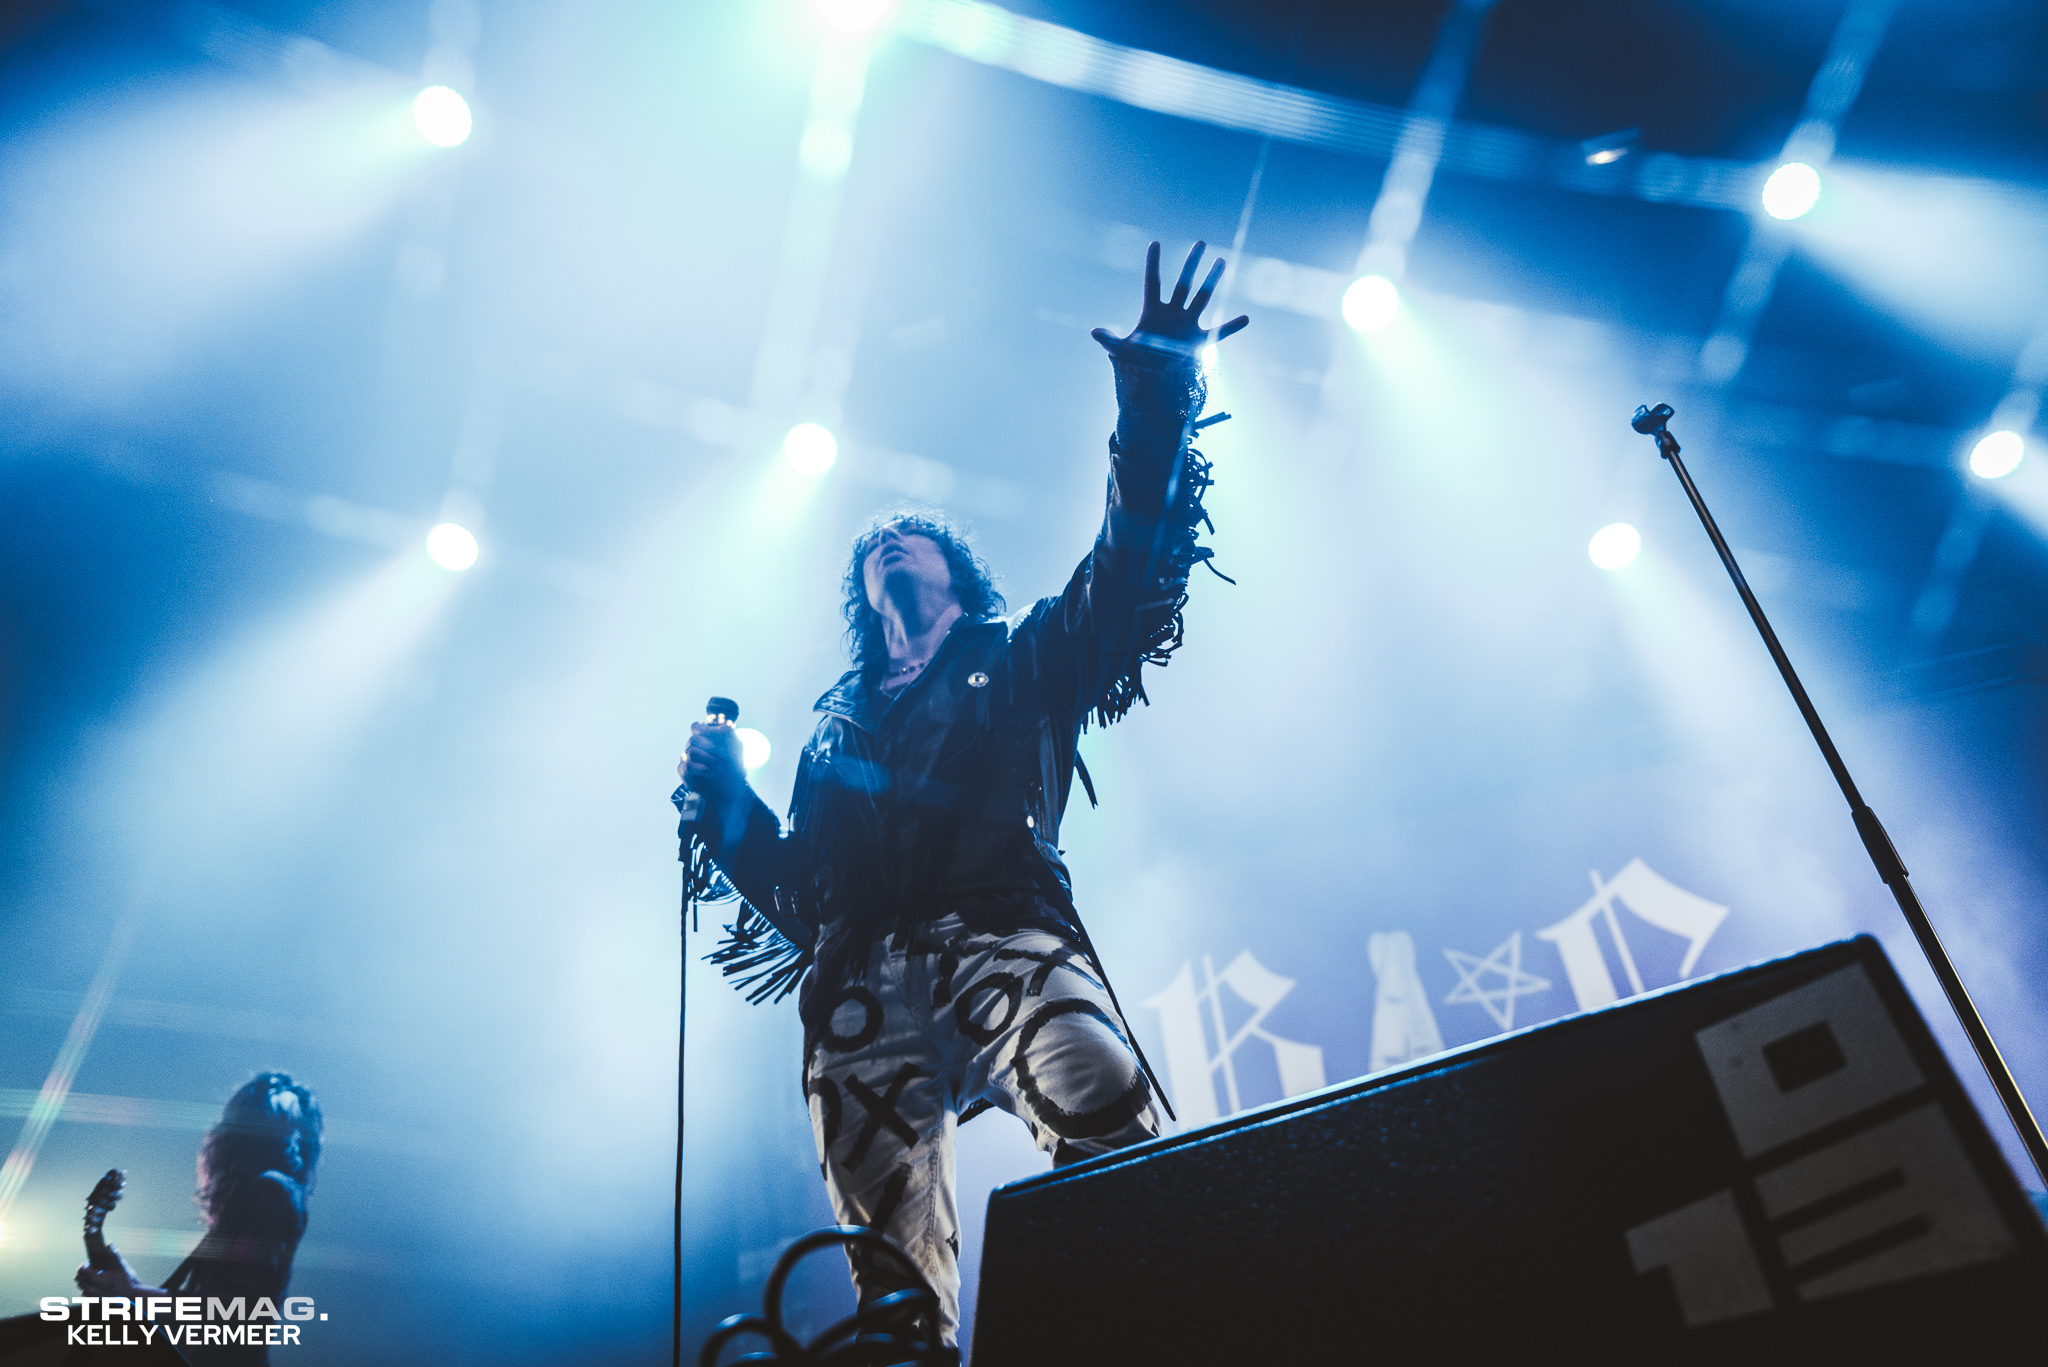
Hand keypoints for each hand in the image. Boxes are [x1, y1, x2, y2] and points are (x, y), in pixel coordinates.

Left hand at [76, 1250, 164, 1298]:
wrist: (133, 1294)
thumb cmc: (127, 1279)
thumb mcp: (121, 1264)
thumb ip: (113, 1253)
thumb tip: (109, 1243)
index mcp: (97, 1278)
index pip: (82, 1269)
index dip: (85, 1264)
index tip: (90, 1262)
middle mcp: (92, 1288)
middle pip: (78, 1279)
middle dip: (82, 1272)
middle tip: (91, 1268)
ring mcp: (93, 1296)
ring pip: (81, 1287)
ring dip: (85, 1281)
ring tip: (94, 1276)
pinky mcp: (95, 1300)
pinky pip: (85, 1294)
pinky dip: (88, 1289)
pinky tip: (96, 1285)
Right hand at [678, 721, 744, 801]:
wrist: (732, 791)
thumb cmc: (734, 768)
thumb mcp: (736, 749)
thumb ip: (729, 735)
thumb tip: (725, 726)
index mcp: (704, 739)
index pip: (696, 727)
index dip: (705, 730)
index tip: (720, 738)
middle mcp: (695, 748)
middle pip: (693, 739)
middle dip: (710, 746)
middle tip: (724, 755)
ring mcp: (688, 760)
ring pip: (690, 751)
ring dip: (707, 758)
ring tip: (720, 767)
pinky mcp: (685, 773)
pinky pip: (686, 766)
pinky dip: (700, 768)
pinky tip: (711, 773)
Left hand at [1092, 241, 1249, 357]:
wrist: (1152, 376)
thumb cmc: (1136, 359)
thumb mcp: (1121, 350)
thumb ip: (1109, 340)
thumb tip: (1094, 331)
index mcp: (1152, 311)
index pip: (1153, 281)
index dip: (1153, 263)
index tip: (1155, 243)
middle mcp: (1172, 312)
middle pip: (1183, 283)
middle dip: (1191, 264)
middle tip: (1200, 243)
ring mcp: (1187, 324)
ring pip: (1202, 298)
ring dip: (1212, 281)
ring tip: (1221, 261)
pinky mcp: (1198, 341)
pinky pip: (1219, 332)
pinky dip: (1232, 327)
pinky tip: (1246, 318)